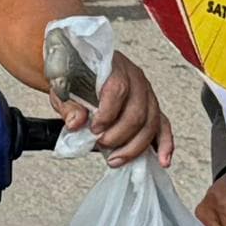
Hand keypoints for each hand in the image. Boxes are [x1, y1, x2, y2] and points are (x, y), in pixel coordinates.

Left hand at [65, 51, 173, 166]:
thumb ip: (69, 105)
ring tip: (116, 158)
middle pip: (138, 110)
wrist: (76, 69)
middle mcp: (134, 77)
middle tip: (101, 143)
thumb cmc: (72, 76)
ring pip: (151, 122)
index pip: (118, 89)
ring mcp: (145, 93)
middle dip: (120, 135)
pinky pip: (162, 126)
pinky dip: (163, 144)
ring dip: (134, 146)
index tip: (94, 129)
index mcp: (112, 65)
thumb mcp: (62, 86)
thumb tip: (77, 122)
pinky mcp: (150, 107)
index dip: (108, 113)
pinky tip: (161, 159)